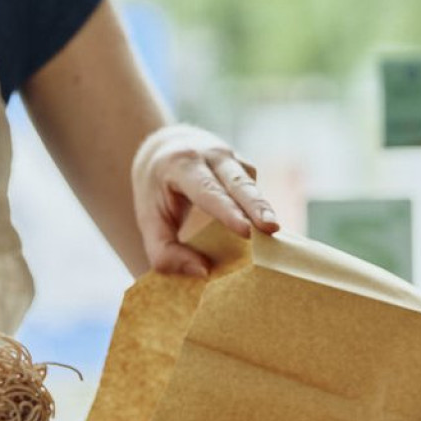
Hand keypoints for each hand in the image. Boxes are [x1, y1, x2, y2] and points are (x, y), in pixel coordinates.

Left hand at [132, 125, 278, 275]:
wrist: (164, 149)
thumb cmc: (155, 190)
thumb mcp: (148, 219)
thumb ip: (164, 251)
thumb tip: (203, 272)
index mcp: (181, 164)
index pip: (207, 190)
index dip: (227, 210)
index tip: (245, 230)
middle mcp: (210, 155)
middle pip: (238, 181)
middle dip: (256, 205)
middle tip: (272, 228)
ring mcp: (231, 157)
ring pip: (250, 183)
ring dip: (262, 208)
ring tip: (272, 231)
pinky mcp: (244, 165)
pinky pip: (254, 187)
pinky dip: (258, 208)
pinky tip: (260, 227)